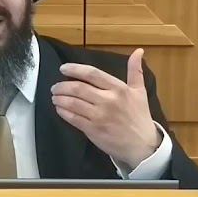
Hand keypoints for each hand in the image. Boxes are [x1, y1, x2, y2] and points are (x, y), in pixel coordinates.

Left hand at [52, 48, 162, 169]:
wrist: (142, 145)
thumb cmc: (139, 117)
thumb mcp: (140, 91)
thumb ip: (135, 70)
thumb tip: (138, 51)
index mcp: (118, 89)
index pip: (92, 74)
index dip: (75, 69)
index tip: (64, 69)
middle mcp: (108, 100)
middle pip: (78, 88)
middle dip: (62, 86)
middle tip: (55, 86)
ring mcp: (99, 116)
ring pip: (73, 103)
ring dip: (60, 98)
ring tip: (55, 97)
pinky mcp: (93, 130)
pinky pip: (73, 118)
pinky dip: (63, 112)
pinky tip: (60, 109)